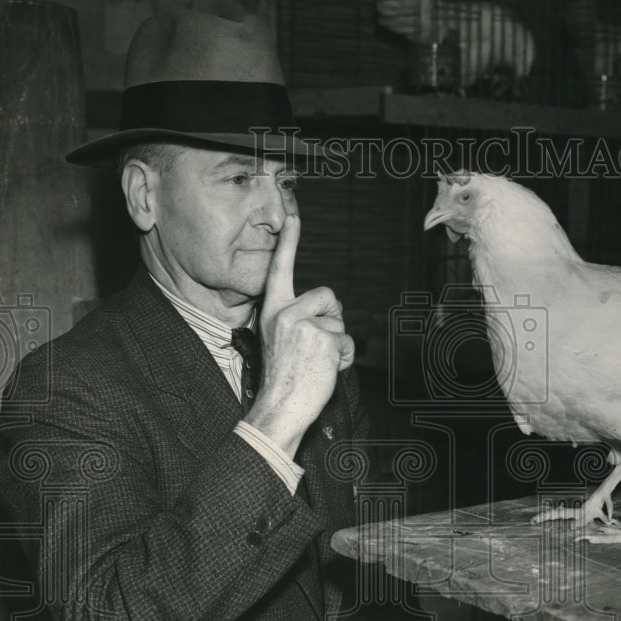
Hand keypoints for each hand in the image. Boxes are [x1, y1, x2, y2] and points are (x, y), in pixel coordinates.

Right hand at [243, 212, 354, 456]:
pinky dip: (344, 357)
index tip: (292, 213)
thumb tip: (326, 310)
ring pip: (340, 321)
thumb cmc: (284, 377)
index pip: (281, 269)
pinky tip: (325, 369)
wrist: (280, 407)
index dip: (290, 241)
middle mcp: (285, 312)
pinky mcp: (323, 338)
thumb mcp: (281, 340)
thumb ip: (297, 320)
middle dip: (332, 318)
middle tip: (315, 346)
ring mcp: (304, 324)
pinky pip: (348, 341)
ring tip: (317, 361)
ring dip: (337, 343)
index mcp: (272, 310)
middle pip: (328, 297)